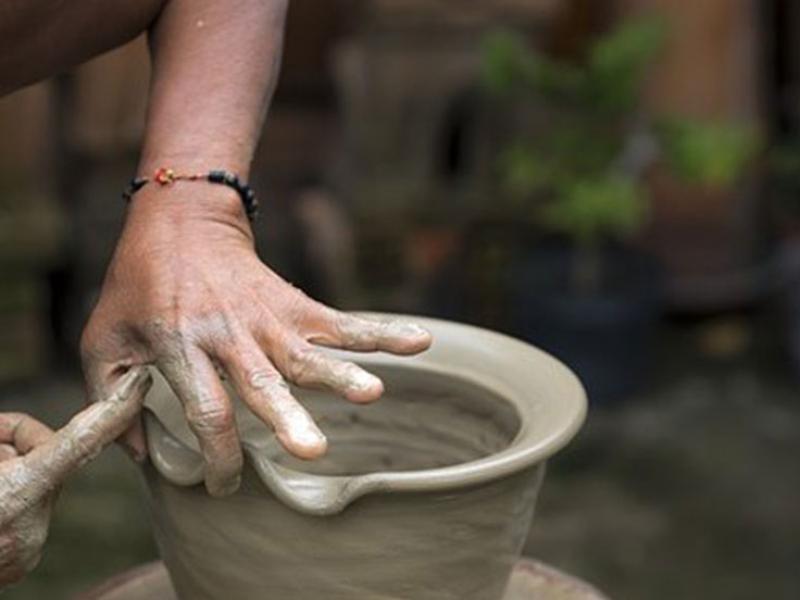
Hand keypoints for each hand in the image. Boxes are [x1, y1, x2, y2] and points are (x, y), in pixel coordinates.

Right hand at [0, 369, 149, 586]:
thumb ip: (1, 438)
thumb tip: (12, 435)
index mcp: (16, 496)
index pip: (82, 442)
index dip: (116, 409)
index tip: (142, 383)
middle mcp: (31, 524)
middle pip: (42, 453)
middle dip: (11, 442)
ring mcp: (28, 546)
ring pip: (32, 478)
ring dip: (6, 471)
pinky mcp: (24, 560)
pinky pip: (27, 506)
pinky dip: (8, 496)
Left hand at [80, 185, 431, 496]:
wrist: (181, 224)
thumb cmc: (137, 289)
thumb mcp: (102, 340)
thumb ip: (112, 398)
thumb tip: (143, 455)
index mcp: (179, 345)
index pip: (206, 409)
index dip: (218, 454)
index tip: (227, 484)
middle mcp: (228, 334)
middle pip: (263, 381)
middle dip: (289, 417)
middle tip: (314, 451)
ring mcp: (267, 318)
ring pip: (309, 351)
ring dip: (342, 373)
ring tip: (374, 393)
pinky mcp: (295, 304)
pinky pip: (342, 322)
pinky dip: (382, 333)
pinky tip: (421, 343)